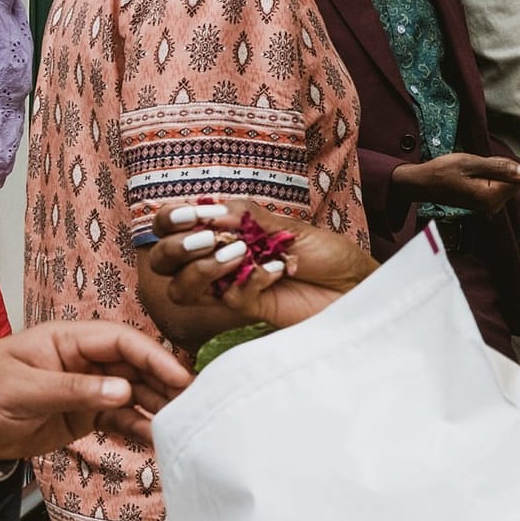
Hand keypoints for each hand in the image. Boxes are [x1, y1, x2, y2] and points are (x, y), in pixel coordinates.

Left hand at [0, 322, 193, 461]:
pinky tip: (159, 441)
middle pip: (136, 367)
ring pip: (134, 395)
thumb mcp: (24, 390)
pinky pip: (121, 420)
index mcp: (67, 339)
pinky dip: (140, 429)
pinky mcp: (85, 415)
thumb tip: (122, 393)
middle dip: (166, 384)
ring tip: (185, 426)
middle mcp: (83, 361)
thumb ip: (73, 391)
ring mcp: (87, 388)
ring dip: (159, 409)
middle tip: (196, 405)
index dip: (154, 356)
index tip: (179, 377)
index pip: (121, 341)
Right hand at [148, 200, 375, 330]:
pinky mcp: (247, 310)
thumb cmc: (326, 253)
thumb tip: (210, 210)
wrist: (357, 285)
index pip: (170, 227)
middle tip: (208, 239)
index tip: (192, 215)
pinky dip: (251, 279)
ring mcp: (227, 288)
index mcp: (220, 233)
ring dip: (202, 269)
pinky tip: (278, 270)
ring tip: (240, 254)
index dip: (169, 221)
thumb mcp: (286, 226)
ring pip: (180, 288)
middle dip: (176, 248)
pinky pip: (228, 298)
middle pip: (162, 261)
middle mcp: (215, 261)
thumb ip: (246, 217)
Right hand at [392, 152, 519, 213]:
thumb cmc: (441, 172)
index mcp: (490, 196)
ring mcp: (487, 207)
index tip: (484, 163)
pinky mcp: (483, 205)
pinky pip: (496, 188)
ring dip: (492, 174)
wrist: (421, 184)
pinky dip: (487, 180)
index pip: (518, 177)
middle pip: (513, 182)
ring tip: (470, 173)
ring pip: (505, 184)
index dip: (504, 164)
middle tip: (475, 167)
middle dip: (499, 170)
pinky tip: (471, 178)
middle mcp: (492, 206)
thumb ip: (501, 168)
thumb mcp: (471, 162)